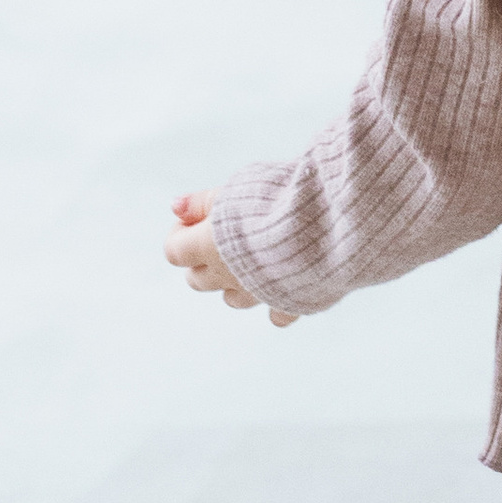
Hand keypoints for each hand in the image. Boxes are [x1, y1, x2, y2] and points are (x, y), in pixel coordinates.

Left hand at [165, 190, 296, 325]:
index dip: (181, 232)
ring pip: (231, 299)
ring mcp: (256, 292)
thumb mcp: (235, 189)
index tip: (199, 216)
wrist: (327, 222)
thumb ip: (202, 202)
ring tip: (255, 256)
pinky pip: (275, 314)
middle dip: (203, 259)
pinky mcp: (288, 302)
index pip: (173, 251)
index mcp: (208, 246)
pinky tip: (286, 283)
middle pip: (197, 279)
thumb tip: (175, 207)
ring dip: (235, 282)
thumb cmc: (278, 199)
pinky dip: (277, 301)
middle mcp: (227, 275)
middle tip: (225, 235)